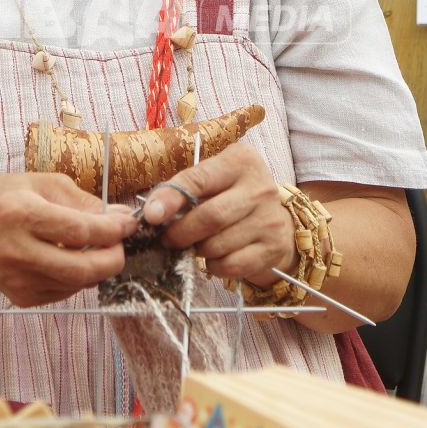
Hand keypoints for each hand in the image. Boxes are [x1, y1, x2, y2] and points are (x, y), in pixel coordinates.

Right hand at [0, 173, 137, 308]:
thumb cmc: (1, 201)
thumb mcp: (37, 183)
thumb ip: (80, 199)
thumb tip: (120, 216)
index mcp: (19, 213)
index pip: (80, 230)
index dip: (112, 229)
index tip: (128, 222)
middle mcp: (16, 250)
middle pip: (83, 268)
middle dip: (113, 258)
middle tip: (120, 244)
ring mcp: (18, 279)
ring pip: (78, 283)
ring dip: (98, 267)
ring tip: (99, 247)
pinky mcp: (22, 298)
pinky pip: (66, 291)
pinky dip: (79, 276)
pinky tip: (71, 258)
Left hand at [142, 143, 293, 284]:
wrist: (275, 221)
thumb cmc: (231, 196)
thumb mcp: (212, 181)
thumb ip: (184, 190)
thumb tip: (153, 213)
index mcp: (241, 161)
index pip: (198, 179)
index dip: (171, 198)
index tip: (151, 216)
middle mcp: (260, 187)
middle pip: (210, 216)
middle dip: (181, 232)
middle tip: (167, 239)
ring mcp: (269, 219)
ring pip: (218, 245)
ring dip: (197, 250)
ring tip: (195, 245)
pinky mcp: (272, 248)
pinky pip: (231, 265)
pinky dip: (213, 266)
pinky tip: (214, 258)